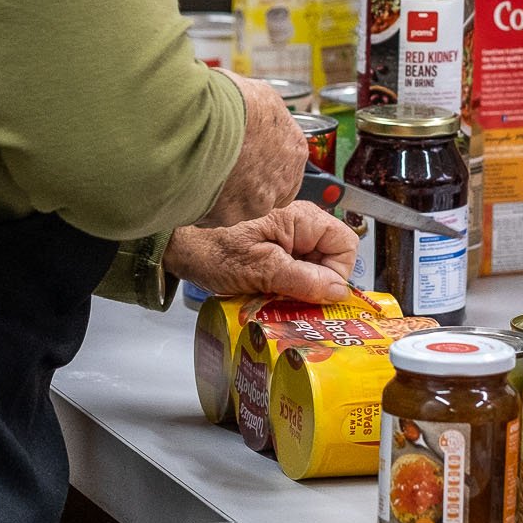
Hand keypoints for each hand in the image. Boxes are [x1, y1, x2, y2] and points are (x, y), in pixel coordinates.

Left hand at [164, 202, 358, 304]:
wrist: (177, 244)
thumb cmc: (212, 249)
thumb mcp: (260, 269)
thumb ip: (302, 279)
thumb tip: (338, 291)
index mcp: (302, 219)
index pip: (345, 244)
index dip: (338, 273)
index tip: (317, 295)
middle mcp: (299, 224)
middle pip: (330, 259)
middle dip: (317, 285)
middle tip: (293, 303)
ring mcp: (287, 237)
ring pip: (313, 269)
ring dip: (299, 290)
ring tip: (275, 300)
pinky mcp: (274, 250)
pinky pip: (294, 271)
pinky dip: (286, 287)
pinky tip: (267, 295)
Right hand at [203, 73, 307, 226]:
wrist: (208, 119)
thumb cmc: (234, 102)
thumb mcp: (261, 96)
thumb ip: (265, 116)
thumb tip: (256, 113)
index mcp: (294, 152)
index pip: (287, 171)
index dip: (264, 167)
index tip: (247, 161)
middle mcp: (280, 182)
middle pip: (264, 193)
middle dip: (244, 184)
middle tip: (221, 167)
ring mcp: (254, 203)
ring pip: (238, 206)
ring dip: (223, 194)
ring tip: (201, 172)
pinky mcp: (227, 214)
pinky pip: (212, 214)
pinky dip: (201, 202)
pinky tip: (190, 182)